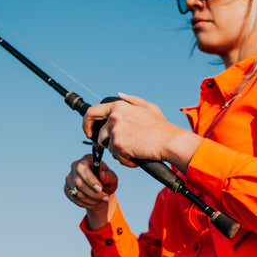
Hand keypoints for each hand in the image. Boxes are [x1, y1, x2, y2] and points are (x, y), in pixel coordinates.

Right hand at [64, 154, 117, 228]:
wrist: (101, 190)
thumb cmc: (107, 181)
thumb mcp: (112, 178)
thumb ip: (109, 176)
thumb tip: (101, 175)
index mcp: (86, 159)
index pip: (82, 168)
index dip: (90, 180)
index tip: (100, 189)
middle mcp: (75, 166)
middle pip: (79, 183)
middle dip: (94, 194)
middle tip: (106, 198)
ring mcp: (69, 178)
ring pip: (77, 193)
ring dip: (92, 200)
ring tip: (101, 200)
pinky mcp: (67, 188)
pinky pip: (74, 199)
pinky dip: (86, 204)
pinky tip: (94, 202)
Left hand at [82, 93, 202, 172]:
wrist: (169, 142)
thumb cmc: (161, 126)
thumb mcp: (148, 107)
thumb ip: (131, 100)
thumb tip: (118, 94)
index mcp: (118, 107)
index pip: (92, 112)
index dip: (86, 123)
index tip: (89, 131)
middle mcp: (114, 118)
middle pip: (100, 135)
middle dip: (108, 143)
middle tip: (120, 147)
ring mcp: (115, 132)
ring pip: (108, 147)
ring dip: (119, 152)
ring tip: (134, 151)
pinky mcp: (119, 146)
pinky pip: (117, 157)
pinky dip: (126, 161)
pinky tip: (137, 157)